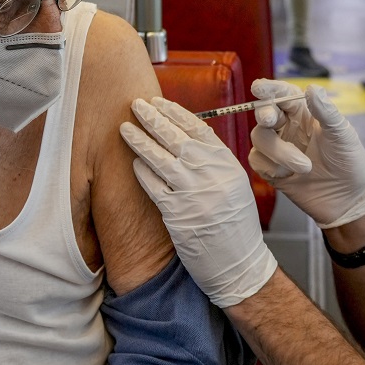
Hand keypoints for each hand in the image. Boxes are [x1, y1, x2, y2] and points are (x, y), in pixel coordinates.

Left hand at [120, 97, 277, 307]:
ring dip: (140, 141)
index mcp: (226, 163)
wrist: (239, 263)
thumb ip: (213, 162)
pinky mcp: (177, 213)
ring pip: (160, 158)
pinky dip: (142, 173)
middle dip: (153, 118)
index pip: (197, 128)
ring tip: (125, 127)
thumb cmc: (236, 226)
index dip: (175, 112)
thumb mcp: (234, 185)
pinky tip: (133, 163)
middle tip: (136, 104)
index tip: (159, 101)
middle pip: (176, 138)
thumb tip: (185, 139)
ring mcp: (194, 192)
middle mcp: (211, 173)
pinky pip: (154, 186)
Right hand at [248, 79, 364, 228]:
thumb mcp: (342, 134)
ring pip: (259, 138)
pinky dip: (271, 167)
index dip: (269, 89)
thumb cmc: (349, 162)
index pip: (283, 95)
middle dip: (265, 115)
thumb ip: (326, 111)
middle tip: (271, 120)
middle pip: (264, 113)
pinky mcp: (271, 169)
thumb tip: (312, 88)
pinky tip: (289, 176)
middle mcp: (288, 127)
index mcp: (304, 113)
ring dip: (279, 152)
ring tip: (305, 167)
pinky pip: (257, 161)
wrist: (349, 199)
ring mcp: (278, 148)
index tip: (258, 87)